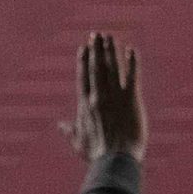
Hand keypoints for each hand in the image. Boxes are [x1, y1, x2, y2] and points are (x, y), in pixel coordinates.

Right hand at [61, 32, 145, 162]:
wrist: (116, 159)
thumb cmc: (97, 154)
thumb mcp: (79, 143)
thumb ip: (70, 131)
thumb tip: (60, 125)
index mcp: (85, 105)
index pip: (83, 76)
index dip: (83, 60)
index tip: (84, 47)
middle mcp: (98, 96)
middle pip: (96, 67)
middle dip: (96, 49)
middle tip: (96, 34)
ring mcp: (115, 96)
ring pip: (112, 67)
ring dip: (111, 50)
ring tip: (110, 37)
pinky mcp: (131, 99)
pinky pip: (132, 76)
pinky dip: (132, 62)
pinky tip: (131, 50)